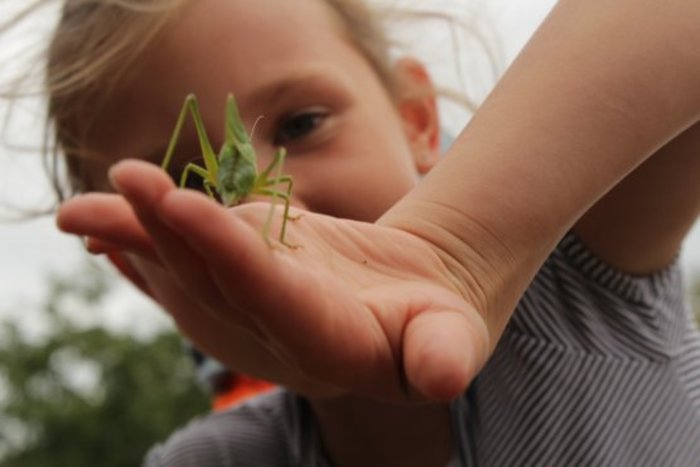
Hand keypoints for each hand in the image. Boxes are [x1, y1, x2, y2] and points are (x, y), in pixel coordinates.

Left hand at [57, 160, 489, 400]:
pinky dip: (142, 241)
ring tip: (91, 201)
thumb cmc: (436, 321)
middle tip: (129, 181)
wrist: (406, 310)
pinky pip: (186, 261)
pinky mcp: (242, 277)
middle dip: (171, 232)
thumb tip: (444, 375)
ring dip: (142, 233)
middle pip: (213, 282)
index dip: (230, 255)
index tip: (186, 207)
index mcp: (322, 342)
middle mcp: (271, 332)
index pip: (269, 298)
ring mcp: (248, 307)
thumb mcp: (449, 338)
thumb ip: (442, 354)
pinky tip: (98, 223)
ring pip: (190, 270)